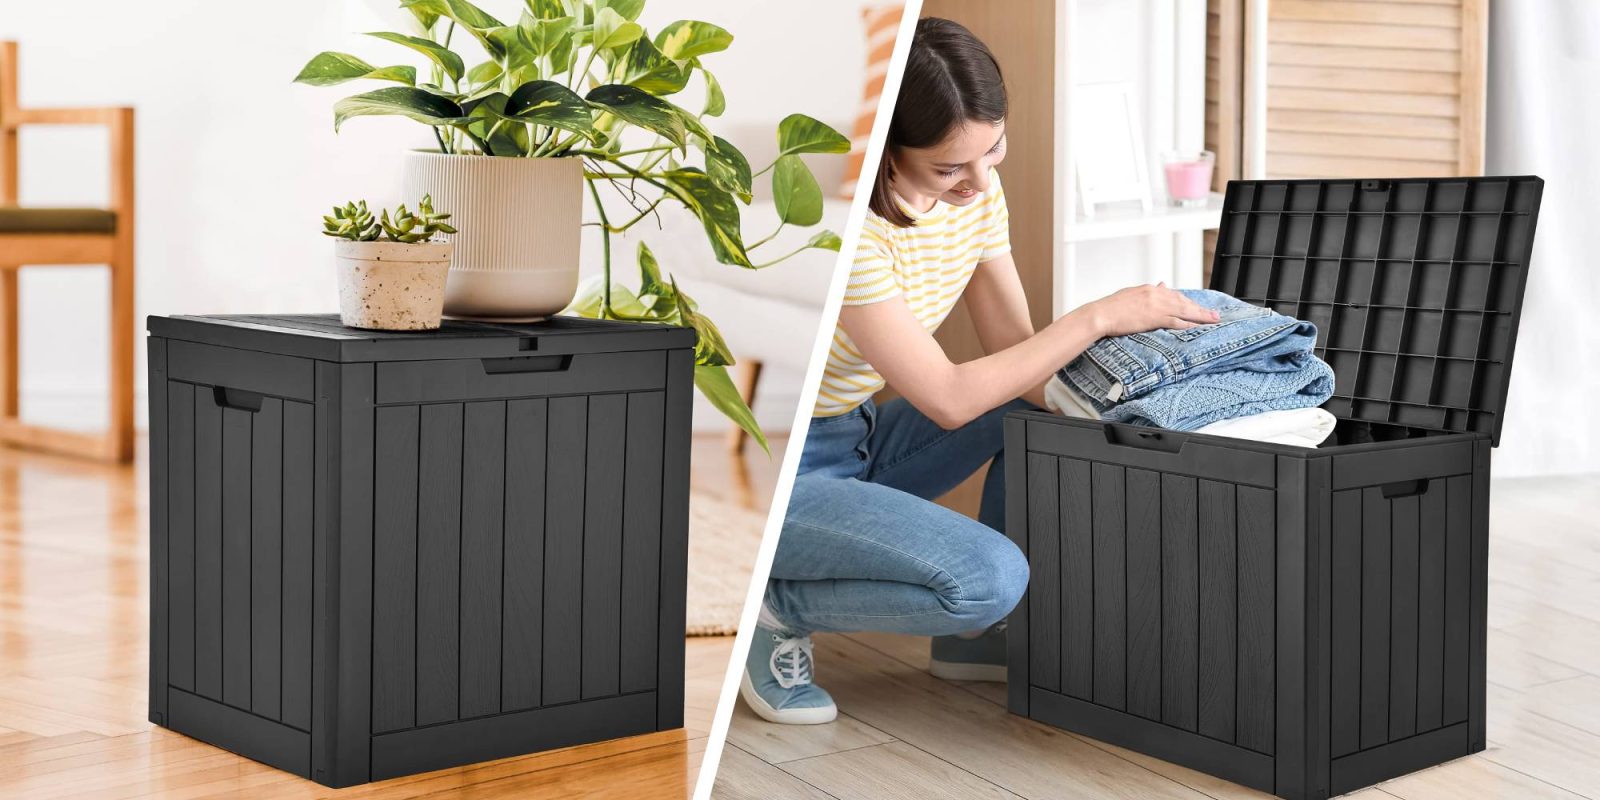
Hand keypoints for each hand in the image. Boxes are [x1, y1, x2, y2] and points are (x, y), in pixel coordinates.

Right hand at [1080, 283, 1220, 338]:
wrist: (1100, 314)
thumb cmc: (1110, 308)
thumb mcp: (1130, 294)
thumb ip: (1147, 292)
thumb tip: (1162, 285)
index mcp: (1149, 289)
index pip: (1174, 295)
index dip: (1188, 302)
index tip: (1197, 307)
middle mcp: (1156, 294)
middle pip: (1184, 301)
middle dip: (1200, 308)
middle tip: (1214, 314)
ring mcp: (1156, 305)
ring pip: (1185, 310)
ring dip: (1201, 316)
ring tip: (1213, 320)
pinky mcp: (1155, 317)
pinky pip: (1177, 321)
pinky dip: (1190, 324)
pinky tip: (1199, 327)